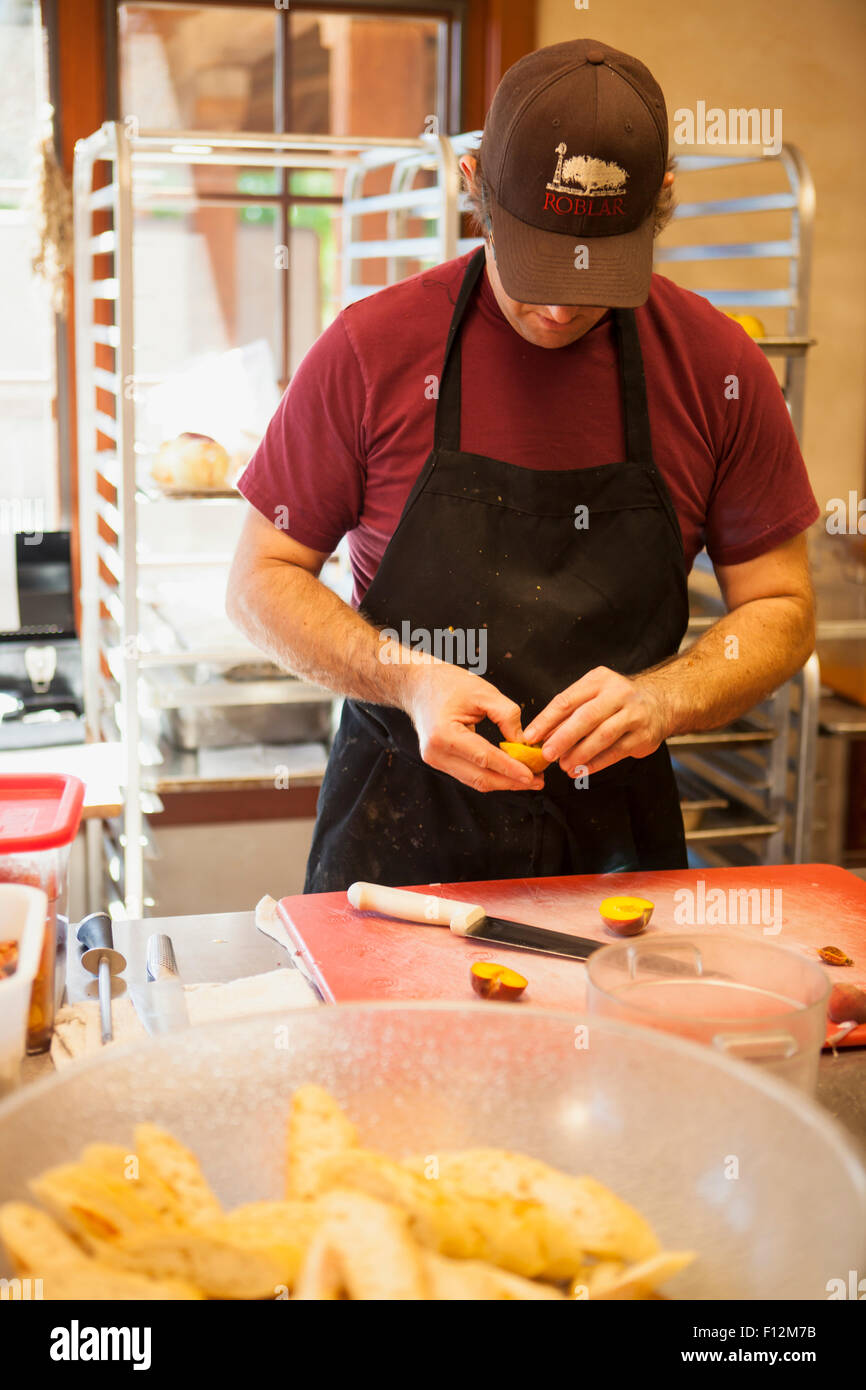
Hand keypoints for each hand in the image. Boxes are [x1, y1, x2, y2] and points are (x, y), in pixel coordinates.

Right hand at [401, 661, 543, 792]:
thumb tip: (524, 743)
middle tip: (537, 780)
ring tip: (528, 779)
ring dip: (503, 782)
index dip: (510, 769)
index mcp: (444, 734)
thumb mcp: (483, 692)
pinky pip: (469, 775)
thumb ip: (507, 716)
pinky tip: (508, 773)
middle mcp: (436, 753)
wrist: (418, 685)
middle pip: (480, 778)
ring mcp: (435, 760)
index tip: (532, 775)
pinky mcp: (440, 762)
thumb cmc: (447, 683)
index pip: (484, 758)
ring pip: (475, 781)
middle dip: (511, 782)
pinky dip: (491, 775)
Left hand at [522, 667, 671, 776]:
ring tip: (563, 765)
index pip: (567, 700)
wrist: (660, 703)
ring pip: (603, 736)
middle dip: (563, 738)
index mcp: (599, 680)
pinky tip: (581, 770)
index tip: (531, 736)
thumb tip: (543, 736)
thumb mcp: (594, 694)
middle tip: (547, 754)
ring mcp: (634, 715)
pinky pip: (616, 752)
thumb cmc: (617, 700)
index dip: (546, 720)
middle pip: (586, 717)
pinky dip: (596, 763)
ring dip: (580, 754)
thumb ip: (570, 712)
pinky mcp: (643, 736)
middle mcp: (618, 694)